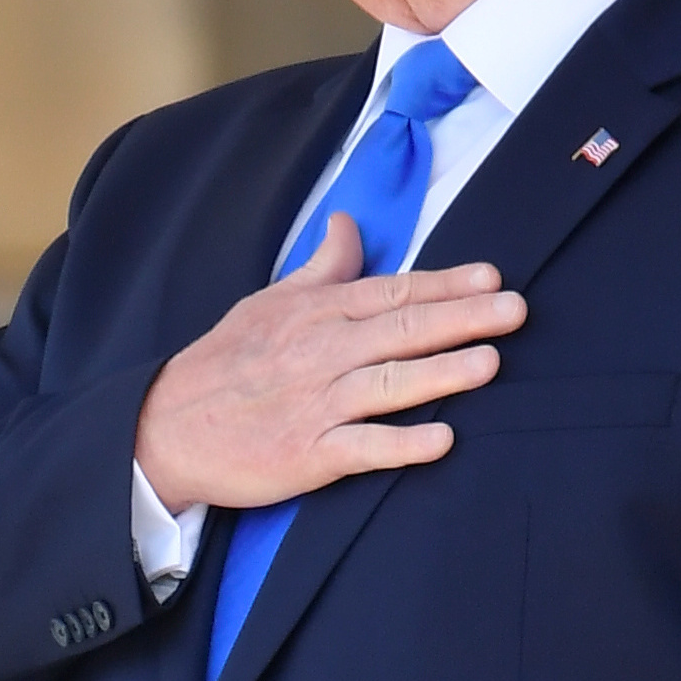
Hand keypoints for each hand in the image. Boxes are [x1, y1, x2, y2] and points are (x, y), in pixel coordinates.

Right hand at [132, 213, 526, 514]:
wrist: (164, 429)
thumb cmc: (223, 365)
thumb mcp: (268, 303)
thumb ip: (321, 269)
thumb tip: (348, 225)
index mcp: (315, 314)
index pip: (391, 292)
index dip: (445, 284)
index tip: (492, 278)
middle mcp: (320, 354)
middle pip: (400, 331)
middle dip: (462, 319)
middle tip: (515, 311)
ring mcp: (314, 406)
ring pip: (387, 384)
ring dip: (440, 373)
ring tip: (490, 364)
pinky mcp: (305, 455)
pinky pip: (361, 448)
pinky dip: (400, 444)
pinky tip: (441, 441)